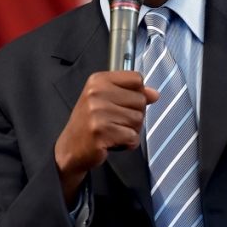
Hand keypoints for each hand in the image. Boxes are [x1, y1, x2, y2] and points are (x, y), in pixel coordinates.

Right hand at [55, 71, 158, 205]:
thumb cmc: (91, 122)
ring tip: (114, 132)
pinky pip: (133, 137)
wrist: (70, 148)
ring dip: (131, 131)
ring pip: (138, 120)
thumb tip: (155, 94)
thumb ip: (132, 94)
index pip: (136, 78)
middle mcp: (96, 93)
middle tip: (115, 122)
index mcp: (98, 80)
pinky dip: (128, 143)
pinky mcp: (101, 132)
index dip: (137, 93)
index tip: (123, 103)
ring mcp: (98, 112)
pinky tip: (113, 142)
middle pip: (140, 100)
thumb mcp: (108, 100)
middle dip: (134, 115)